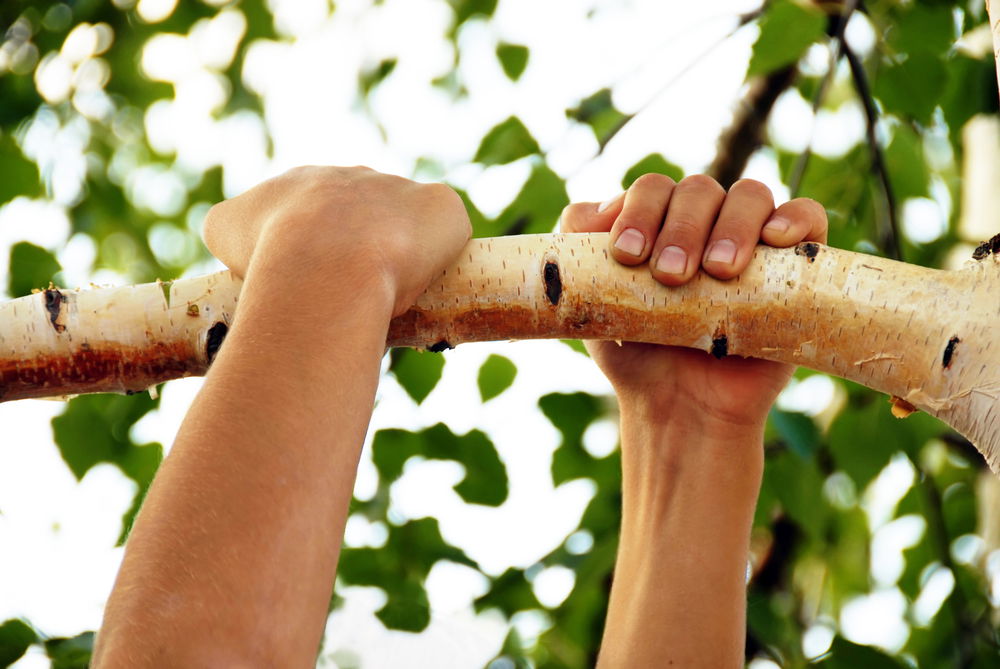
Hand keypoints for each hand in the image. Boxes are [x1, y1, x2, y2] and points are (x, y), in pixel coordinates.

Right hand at [202, 166, 471, 316]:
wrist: (324, 262)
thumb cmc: (270, 253)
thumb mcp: (225, 234)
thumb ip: (233, 229)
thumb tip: (240, 249)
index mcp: (306, 182)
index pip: (313, 215)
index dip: (315, 251)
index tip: (314, 282)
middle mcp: (356, 177)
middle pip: (365, 218)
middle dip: (360, 254)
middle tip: (352, 296)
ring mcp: (403, 191)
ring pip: (408, 225)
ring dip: (402, 257)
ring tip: (388, 298)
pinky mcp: (444, 209)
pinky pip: (448, 230)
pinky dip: (440, 255)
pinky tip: (426, 284)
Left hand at [561, 174, 826, 430]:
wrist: (682, 409)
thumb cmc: (636, 353)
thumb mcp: (591, 302)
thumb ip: (577, 249)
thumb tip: (593, 208)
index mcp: (659, 222)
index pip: (653, 189)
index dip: (639, 212)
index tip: (627, 256)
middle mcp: (706, 223)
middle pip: (698, 189)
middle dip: (680, 227)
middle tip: (670, 276)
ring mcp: (753, 240)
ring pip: (751, 195)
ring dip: (731, 225)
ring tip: (718, 271)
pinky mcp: (795, 264)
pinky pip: (809, 216)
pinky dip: (795, 216)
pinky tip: (775, 238)